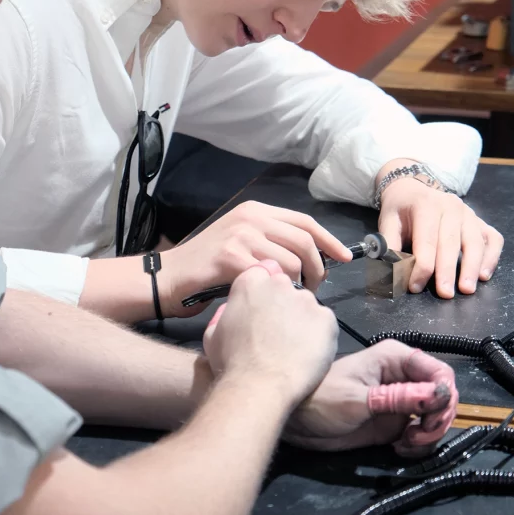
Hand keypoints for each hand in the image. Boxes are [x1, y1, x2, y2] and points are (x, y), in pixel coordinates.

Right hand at [159, 200, 351, 315]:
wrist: (168, 278)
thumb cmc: (206, 267)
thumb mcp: (242, 243)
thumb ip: (271, 243)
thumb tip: (310, 257)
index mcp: (256, 211)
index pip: (305, 221)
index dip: (329, 240)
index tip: (345, 258)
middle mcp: (250, 217)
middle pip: (304, 240)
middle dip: (318, 268)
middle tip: (314, 289)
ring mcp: (240, 235)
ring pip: (292, 261)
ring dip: (300, 284)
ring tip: (293, 298)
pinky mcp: (230, 257)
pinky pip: (271, 276)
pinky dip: (277, 292)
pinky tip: (273, 303)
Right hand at [202, 260, 338, 408]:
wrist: (260, 387)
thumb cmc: (232, 363)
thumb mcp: (213, 334)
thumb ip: (226, 313)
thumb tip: (232, 310)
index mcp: (250, 282)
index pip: (264, 272)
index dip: (264, 292)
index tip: (264, 309)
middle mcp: (279, 284)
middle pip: (287, 287)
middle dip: (283, 304)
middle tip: (277, 331)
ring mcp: (305, 300)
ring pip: (307, 305)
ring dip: (302, 319)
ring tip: (293, 347)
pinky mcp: (326, 318)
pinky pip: (325, 322)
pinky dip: (319, 335)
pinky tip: (307, 353)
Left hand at [284, 340, 457, 455]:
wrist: (297, 421)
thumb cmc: (321, 399)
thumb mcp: (359, 400)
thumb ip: (398, 398)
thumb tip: (439, 395)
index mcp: (395, 359)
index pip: (439, 371)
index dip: (445, 395)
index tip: (433, 418)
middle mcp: (403, 377)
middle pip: (443, 396)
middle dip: (438, 419)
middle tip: (418, 436)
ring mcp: (401, 401)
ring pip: (436, 417)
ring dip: (429, 435)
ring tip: (407, 444)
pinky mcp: (395, 422)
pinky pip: (422, 434)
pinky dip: (419, 444)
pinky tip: (400, 449)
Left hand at [376, 161, 502, 297]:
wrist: (413, 189)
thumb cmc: (400, 210)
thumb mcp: (388, 222)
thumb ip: (389, 245)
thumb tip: (392, 271)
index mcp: (426, 205)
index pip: (426, 240)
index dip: (421, 266)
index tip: (415, 286)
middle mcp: (451, 206)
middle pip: (451, 242)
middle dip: (448, 271)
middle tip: (445, 294)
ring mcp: (469, 213)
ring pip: (475, 242)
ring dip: (472, 267)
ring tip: (467, 289)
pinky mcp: (480, 221)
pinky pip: (493, 239)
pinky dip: (492, 257)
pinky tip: (484, 275)